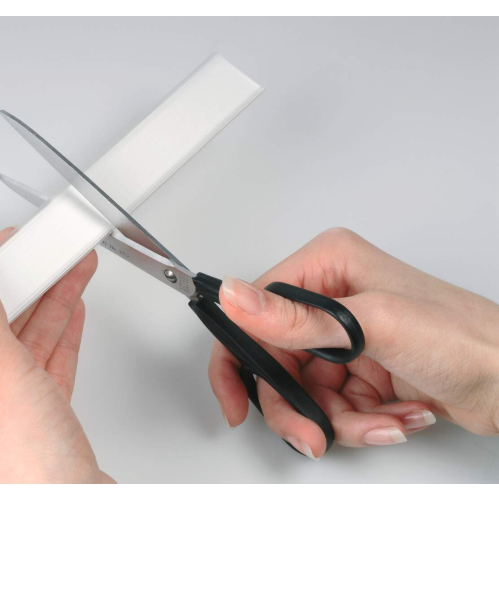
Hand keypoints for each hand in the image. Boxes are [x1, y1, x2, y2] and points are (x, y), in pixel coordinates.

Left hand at [0, 228, 112, 482]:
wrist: (80, 519)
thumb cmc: (26, 473)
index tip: (2, 252)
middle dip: (25, 291)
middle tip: (41, 256)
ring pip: (22, 347)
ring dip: (49, 307)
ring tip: (68, 269)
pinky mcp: (34, 422)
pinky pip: (43, 367)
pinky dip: (59, 336)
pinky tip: (69, 307)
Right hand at [209, 228, 498, 458]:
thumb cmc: (466, 338)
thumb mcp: (374, 325)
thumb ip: (297, 318)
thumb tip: (236, 299)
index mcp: (328, 266)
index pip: (255, 311)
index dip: (239, 359)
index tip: (237, 402)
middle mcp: (331, 297)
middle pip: (276, 362)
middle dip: (297, 406)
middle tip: (313, 434)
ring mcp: (345, 336)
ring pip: (304, 392)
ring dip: (340, 419)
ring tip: (381, 421)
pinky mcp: (359, 367)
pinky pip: (332, 407)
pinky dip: (361, 423)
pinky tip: (397, 417)